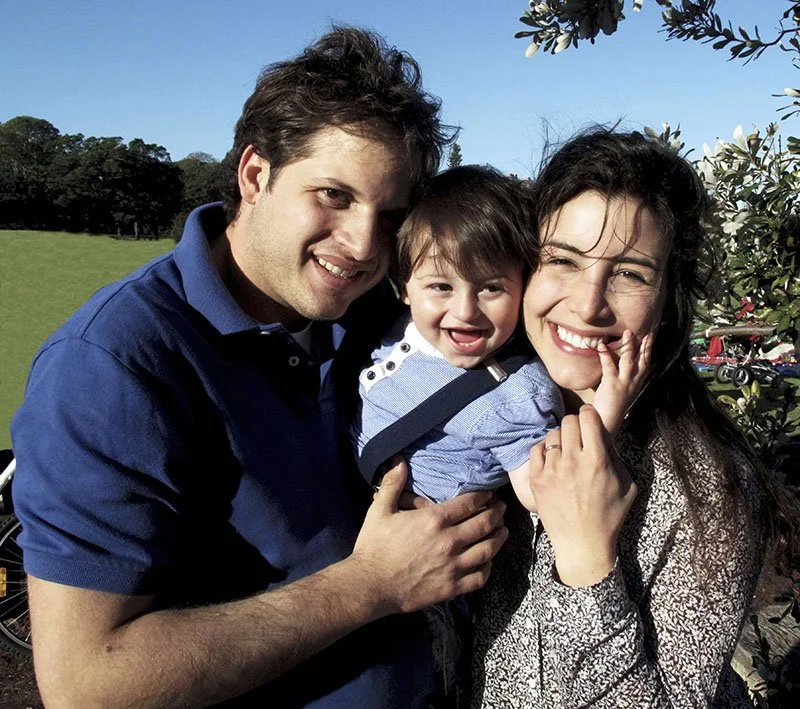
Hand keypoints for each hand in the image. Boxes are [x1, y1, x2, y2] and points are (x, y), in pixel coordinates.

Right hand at [352, 459, 507, 614]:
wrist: (370, 585)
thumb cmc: (373, 547)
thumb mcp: (379, 510)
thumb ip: (392, 484)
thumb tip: (399, 461)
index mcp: (434, 520)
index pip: (469, 503)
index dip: (483, 496)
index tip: (489, 494)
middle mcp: (449, 541)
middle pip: (484, 524)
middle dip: (496, 514)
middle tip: (501, 509)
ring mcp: (452, 566)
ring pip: (487, 550)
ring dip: (499, 538)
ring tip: (503, 531)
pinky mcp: (451, 587)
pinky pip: (479, 577)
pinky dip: (488, 568)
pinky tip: (488, 562)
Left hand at [528, 405, 635, 586]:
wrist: (582, 544)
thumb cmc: (609, 516)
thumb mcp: (626, 485)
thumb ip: (615, 456)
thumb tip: (603, 434)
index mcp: (597, 461)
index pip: (588, 418)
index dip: (590, 415)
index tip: (590, 420)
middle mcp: (573, 462)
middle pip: (568, 421)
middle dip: (575, 424)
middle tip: (579, 436)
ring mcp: (552, 470)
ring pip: (552, 434)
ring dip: (560, 438)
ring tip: (566, 451)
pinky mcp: (537, 479)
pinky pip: (536, 449)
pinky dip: (544, 450)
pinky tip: (552, 460)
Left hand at [593, 330, 651, 436]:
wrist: (607, 422)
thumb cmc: (611, 406)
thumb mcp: (620, 390)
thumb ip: (619, 377)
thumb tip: (612, 364)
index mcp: (637, 383)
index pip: (646, 363)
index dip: (649, 349)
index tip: (651, 336)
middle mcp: (634, 382)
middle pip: (642, 360)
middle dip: (644, 345)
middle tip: (647, 331)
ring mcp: (624, 383)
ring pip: (629, 361)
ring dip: (629, 346)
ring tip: (627, 333)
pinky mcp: (612, 384)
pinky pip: (609, 366)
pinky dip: (606, 355)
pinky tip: (602, 345)